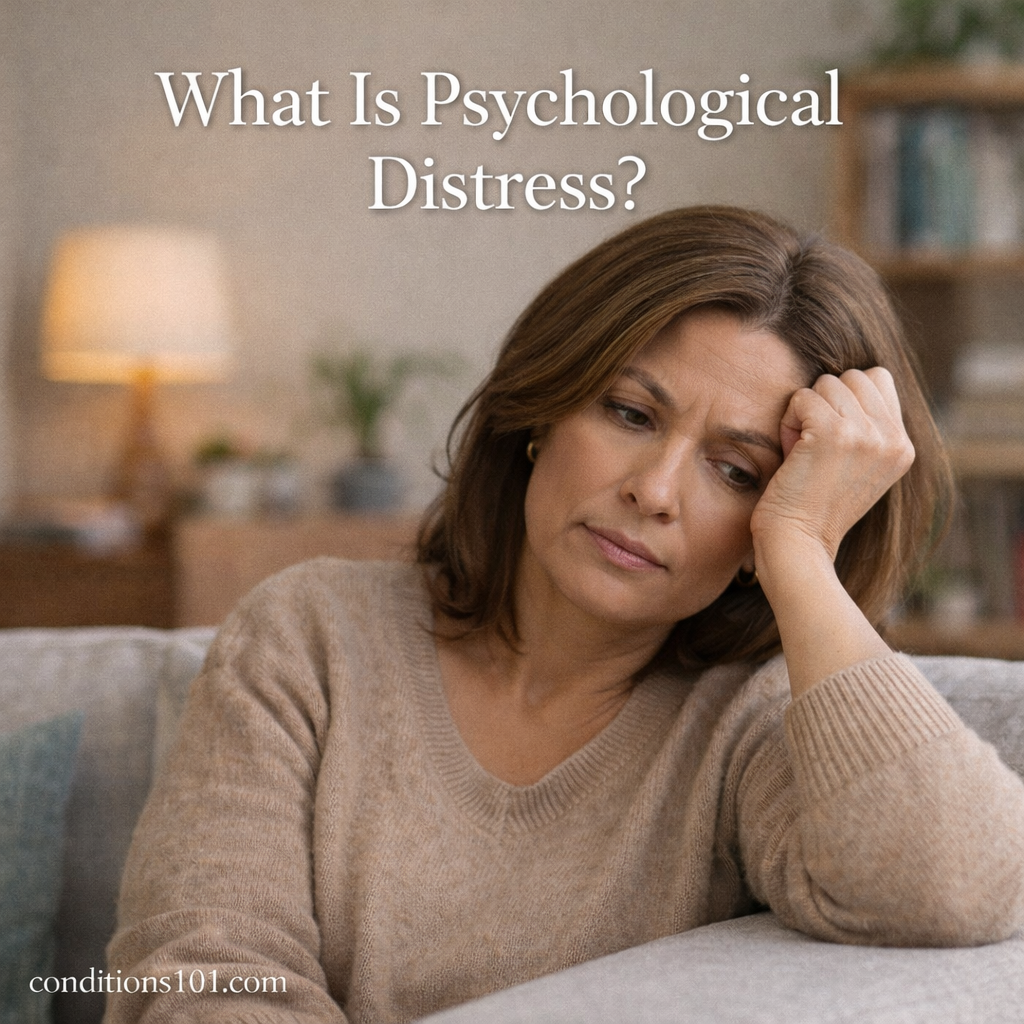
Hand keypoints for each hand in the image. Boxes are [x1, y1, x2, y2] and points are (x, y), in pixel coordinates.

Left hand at [750, 367, 914, 562]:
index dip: (846, 398)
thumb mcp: (856, 465)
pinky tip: (792, 452)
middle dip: (825, 401)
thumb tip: (842, 380)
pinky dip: (789, 420)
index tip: (831, 437)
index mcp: (902, 446)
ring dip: (805, 411)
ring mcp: (867, 434)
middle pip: (853, 376)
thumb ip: (864, 427)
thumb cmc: (813, 505)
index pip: (878, 379)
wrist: (799, 543)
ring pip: (826, 383)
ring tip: (803, 451)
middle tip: (814, 445)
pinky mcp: (835, 433)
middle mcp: (892, 438)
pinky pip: (803, 397)